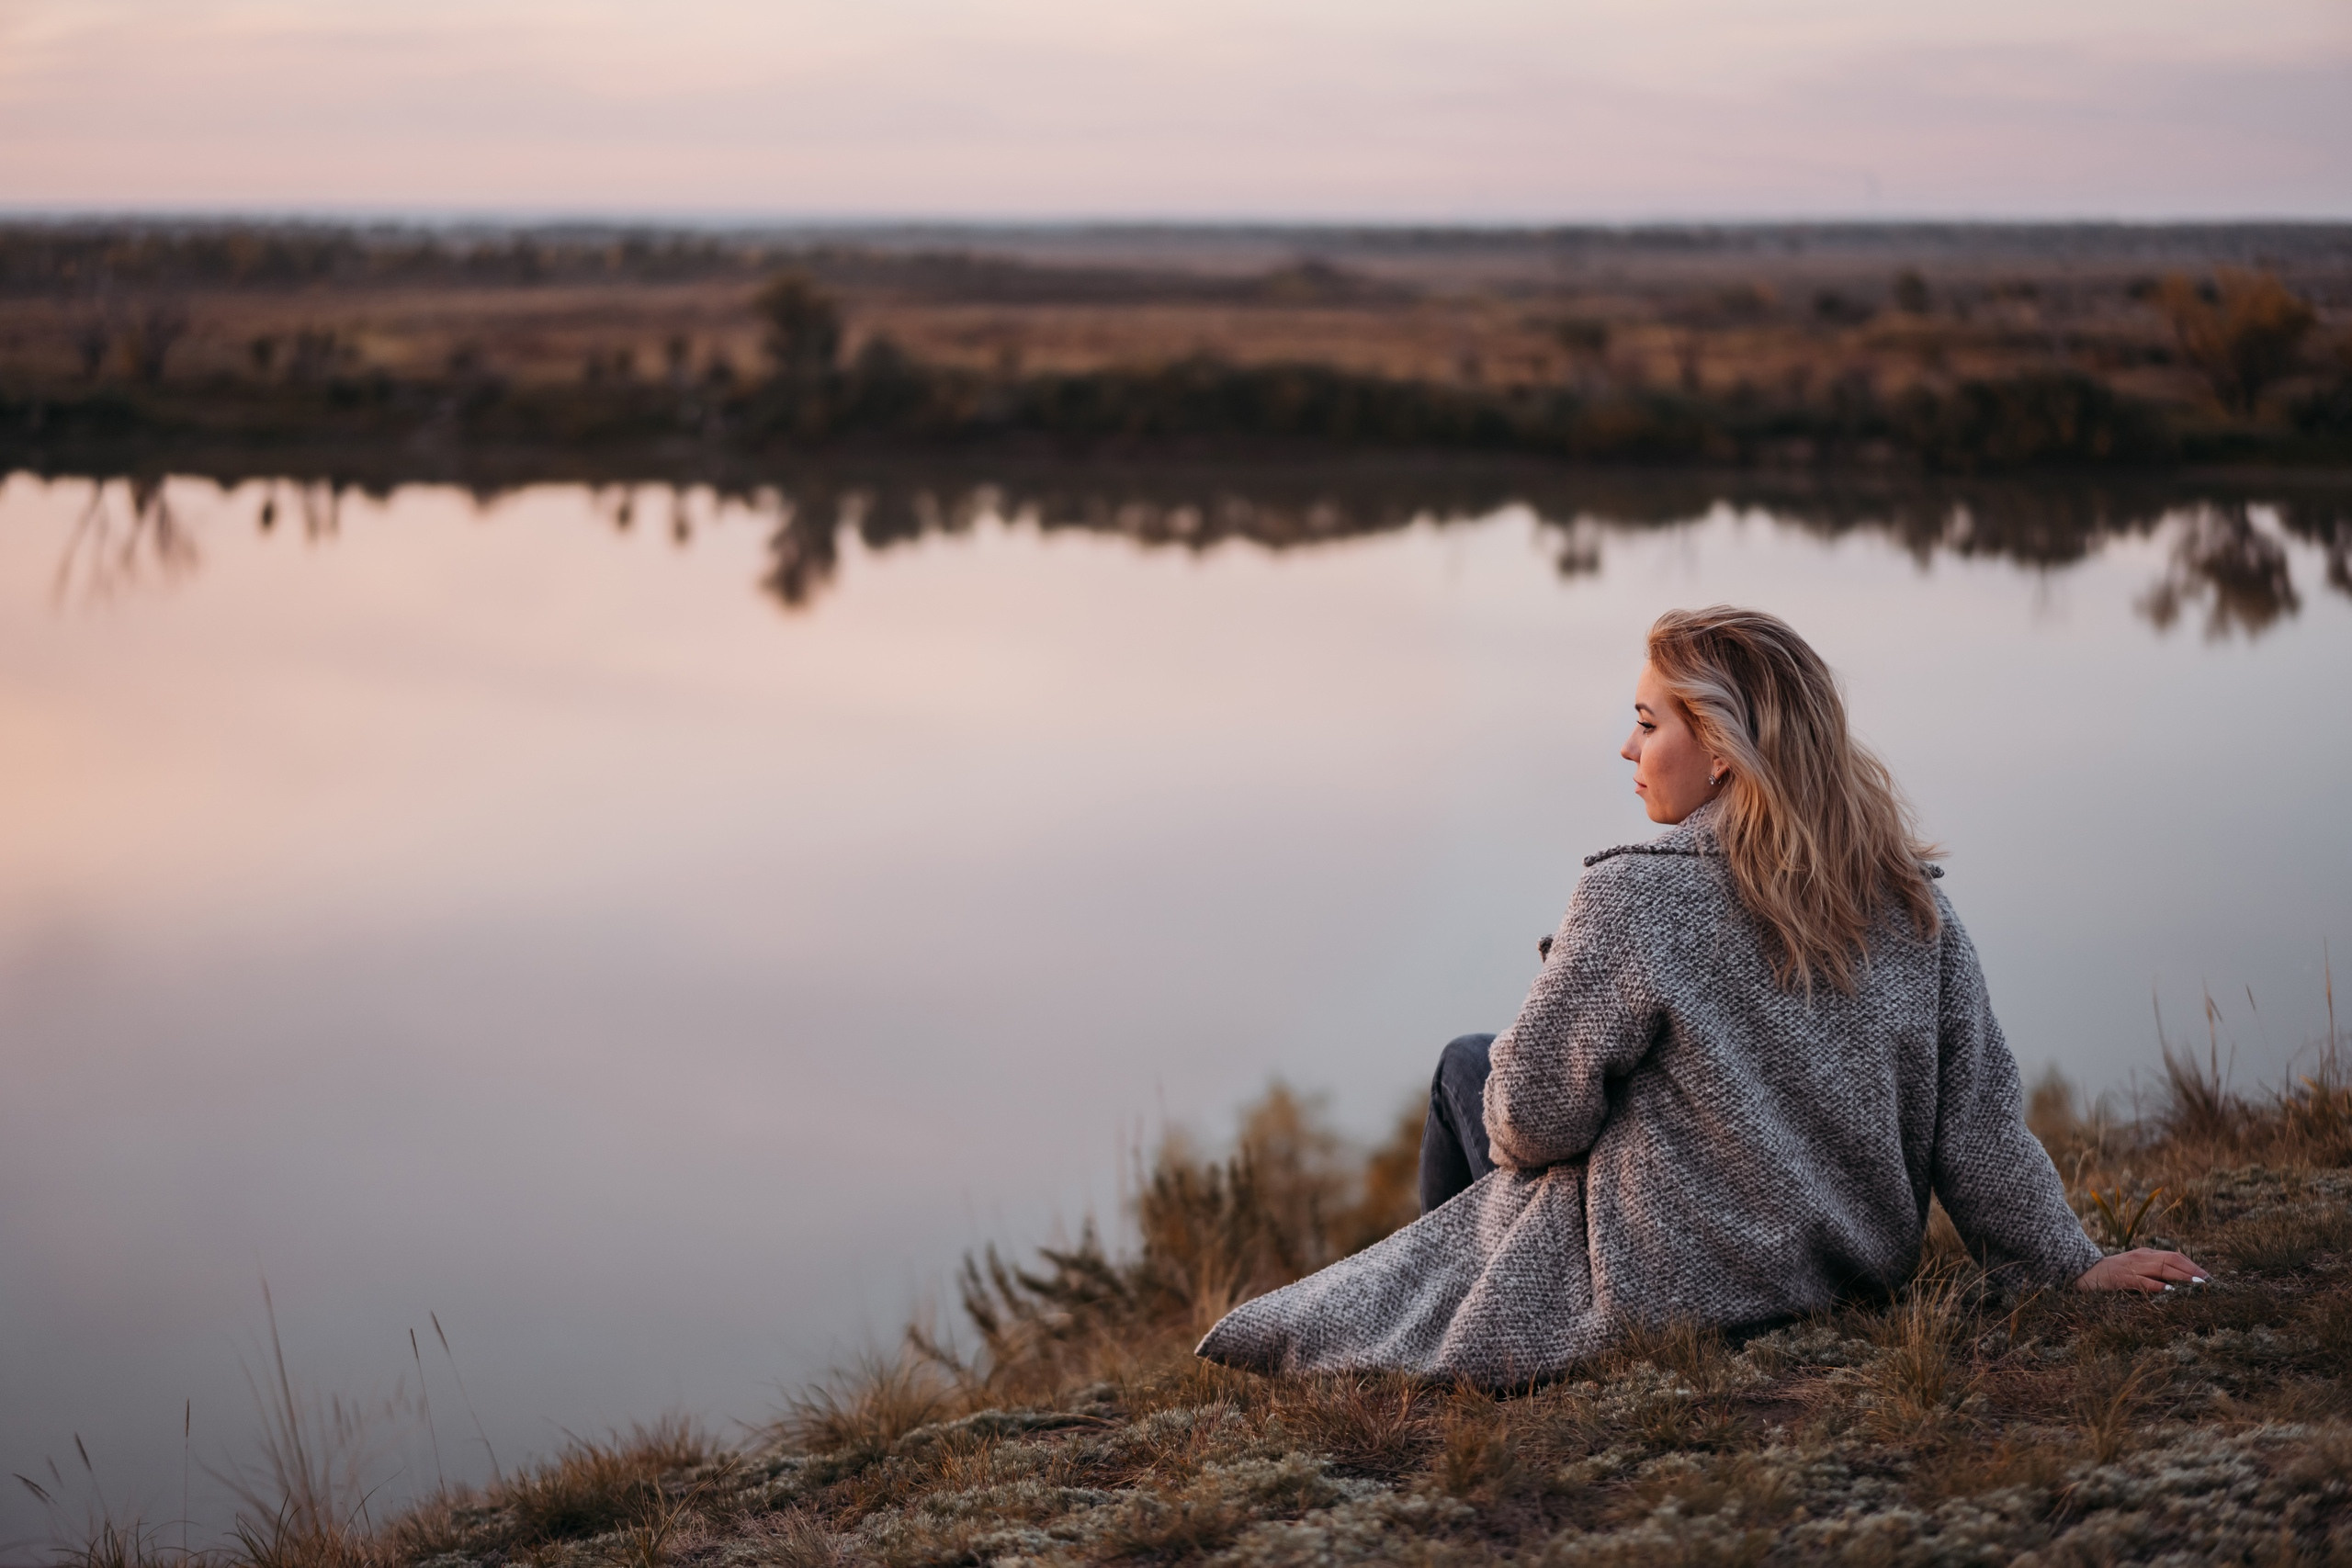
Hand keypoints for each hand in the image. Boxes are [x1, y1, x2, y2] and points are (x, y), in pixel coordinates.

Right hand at [2075, 1248, 2207, 1292]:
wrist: (2086, 1272)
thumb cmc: (2113, 1273)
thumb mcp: (2136, 1267)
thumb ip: (2154, 1271)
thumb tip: (2178, 1281)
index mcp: (2145, 1254)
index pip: (2174, 1256)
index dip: (2191, 1265)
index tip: (2206, 1275)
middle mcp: (2141, 1257)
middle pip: (2172, 1260)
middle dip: (2192, 1270)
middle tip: (2208, 1280)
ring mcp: (2133, 1267)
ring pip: (2162, 1268)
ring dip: (2181, 1276)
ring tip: (2197, 1283)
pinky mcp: (2124, 1279)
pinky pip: (2144, 1282)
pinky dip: (2158, 1285)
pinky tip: (2169, 1290)